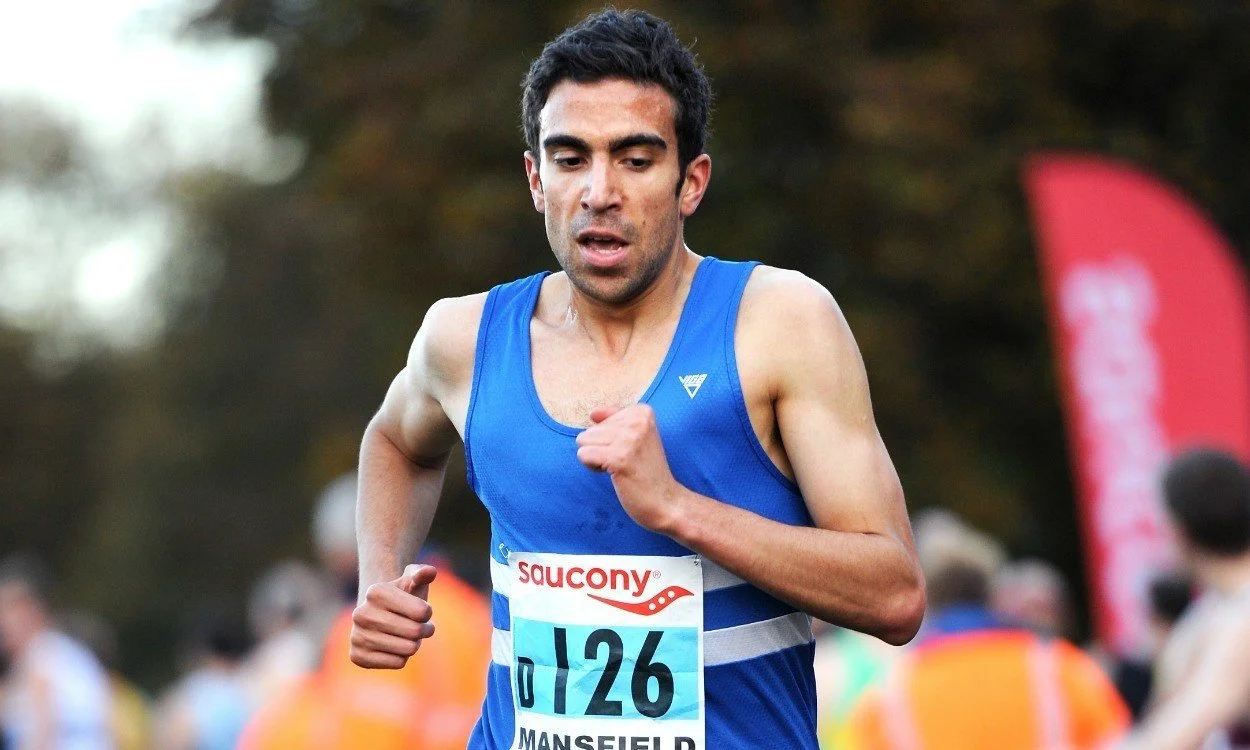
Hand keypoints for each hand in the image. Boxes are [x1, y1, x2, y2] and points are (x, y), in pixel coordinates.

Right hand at [349, 564, 436, 668]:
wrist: (380, 615)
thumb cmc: (403, 597)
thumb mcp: (413, 581)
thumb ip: (422, 573)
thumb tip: (429, 572)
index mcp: (375, 592)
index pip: (421, 611)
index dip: (427, 612)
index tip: (420, 609)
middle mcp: (361, 614)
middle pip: (414, 632)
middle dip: (424, 630)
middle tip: (420, 627)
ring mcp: (356, 636)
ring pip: (408, 649)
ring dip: (415, 644)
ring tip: (408, 636)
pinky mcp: (357, 657)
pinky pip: (398, 663)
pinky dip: (403, 657)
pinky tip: (394, 646)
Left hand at [575, 404, 682, 531]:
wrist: (666, 501)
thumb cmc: (648, 471)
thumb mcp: (637, 438)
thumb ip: (615, 421)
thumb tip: (592, 413)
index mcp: (642, 412)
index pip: (602, 420)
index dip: (609, 440)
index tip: (629, 452)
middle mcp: (637, 421)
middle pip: (590, 430)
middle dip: (601, 449)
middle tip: (626, 462)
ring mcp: (629, 439)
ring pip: (583, 441)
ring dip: (596, 458)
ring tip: (620, 467)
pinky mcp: (619, 458)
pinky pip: (583, 455)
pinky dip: (593, 467)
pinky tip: (614, 474)